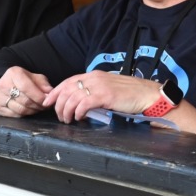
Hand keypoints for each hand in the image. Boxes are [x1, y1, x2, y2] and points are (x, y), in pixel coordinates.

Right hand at [0, 66, 52, 116]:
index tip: (47, 101)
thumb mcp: (34, 77)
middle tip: (45, 106)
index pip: (27, 87)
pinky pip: (15, 115)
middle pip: (25, 100)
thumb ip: (43, 84)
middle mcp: (3, 84)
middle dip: (38, 105)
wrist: (5, 85)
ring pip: (21, 109)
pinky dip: (25, 114)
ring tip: (39, 108)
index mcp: (13, 73)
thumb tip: (50, 93)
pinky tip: (30, 110)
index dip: (39, 96)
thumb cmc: (23, 81)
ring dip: (33, 111)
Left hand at [43, 72, 157, 123]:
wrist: (147, 95)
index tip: (48, 102)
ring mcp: (100, 86)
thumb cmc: (130, 95)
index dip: (55, 92)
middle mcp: (95, 78)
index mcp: (94, 75)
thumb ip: (94, 93)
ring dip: (66, 111)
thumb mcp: (108, 89)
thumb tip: (81, 104)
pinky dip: (78, 112)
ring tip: (68, 120)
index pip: (68, 81)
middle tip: (60, 116)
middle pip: (67, 90)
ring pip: (73, 97)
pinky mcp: (105, 95)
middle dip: (59, 104)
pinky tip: (79, 118)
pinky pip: (84, 103)